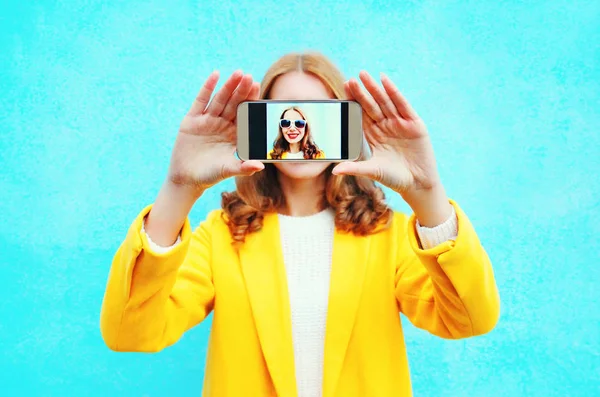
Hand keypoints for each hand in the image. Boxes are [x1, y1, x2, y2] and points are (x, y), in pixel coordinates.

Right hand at [168, 70, 263, 193]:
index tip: (257, 86)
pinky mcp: (192, 120)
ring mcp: (207, 121)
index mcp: (234, 134)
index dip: (250, 100)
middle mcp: (222, 124)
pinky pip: (201, 101)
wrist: (187, 179)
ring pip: (220, 100)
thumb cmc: (211, 175)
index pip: (245, 114)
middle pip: (234, 103)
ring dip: (228, 86)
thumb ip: (244, 167)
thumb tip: (260, 166)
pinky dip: (207, 88)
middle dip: (241, 90)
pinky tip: (215, 75)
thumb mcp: (228, 170)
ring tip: (238, 73)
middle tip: (249, 76)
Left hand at [333, 71, 451, 225]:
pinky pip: (403, 105)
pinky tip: (385, 81)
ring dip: (375, 88)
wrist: (418, 184)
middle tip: (350, 79)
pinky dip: (394, 92)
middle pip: (371, 105)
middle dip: (361, 92)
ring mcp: (399, 123)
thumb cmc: (394, 178)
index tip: (343, 89)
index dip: (353, 102)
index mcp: (373, 135)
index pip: (360, 114)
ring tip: (364, 75)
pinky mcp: (414, 123)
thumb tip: (334, 170)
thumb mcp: (373, 171)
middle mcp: (385, 126)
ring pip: (385, 102)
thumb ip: (354, 168)